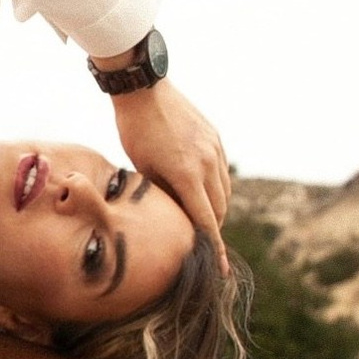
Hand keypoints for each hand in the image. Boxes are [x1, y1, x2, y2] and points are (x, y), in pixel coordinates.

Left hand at [110, 78, 230, 243]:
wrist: (144, 89)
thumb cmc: (133, 130)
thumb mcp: (142, 169)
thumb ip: (163, 194)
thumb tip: (172, 217)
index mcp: (186, 174)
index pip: (205, 221)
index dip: (214, 248)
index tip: (220, 269)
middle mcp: (207, 163)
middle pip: (219, 209)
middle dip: (211, 228)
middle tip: (196, 239)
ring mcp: (214, 149)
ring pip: (224, 192)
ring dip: (214, 207)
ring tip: (197, 214)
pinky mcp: (216, 138)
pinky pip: (223, 172)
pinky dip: (215, 186)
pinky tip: (200, 189)